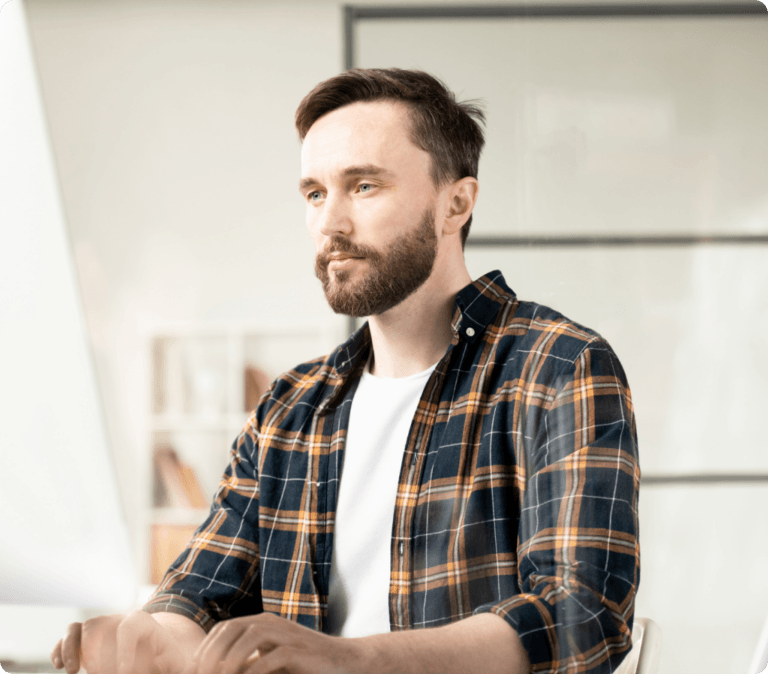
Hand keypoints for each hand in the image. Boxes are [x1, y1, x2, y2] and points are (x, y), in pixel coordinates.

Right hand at [50, 610, 191, 673]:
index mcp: (145, 623)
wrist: (156, 650)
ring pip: (79, 627)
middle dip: (96, 652)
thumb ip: (180, 665)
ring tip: (70, 670)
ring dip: (70, 647)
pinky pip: (69, 636)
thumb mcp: (177, 661)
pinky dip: (60, 648)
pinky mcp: (87, 639)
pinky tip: (59, 665)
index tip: (123, 673)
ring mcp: (102, 627)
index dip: (124, 648)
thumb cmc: (168, 658)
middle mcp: (119, 620)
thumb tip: (179, 669)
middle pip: (101, 625)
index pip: (131, 625)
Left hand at [191, 613, 368, 673]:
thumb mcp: (270, 660)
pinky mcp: (300, 651)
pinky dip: (255, 670)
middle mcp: (271, 623)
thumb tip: (214, 672)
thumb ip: (247, 663)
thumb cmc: (303, 665)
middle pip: (231, 629)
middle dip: (211, 654)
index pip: (223, 629)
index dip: (204, 650)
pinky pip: (272, 656)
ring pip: (249, 637)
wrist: (343, 662)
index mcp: (261, 623)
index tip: (192, 672)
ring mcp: (286, 635)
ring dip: (230, 660)